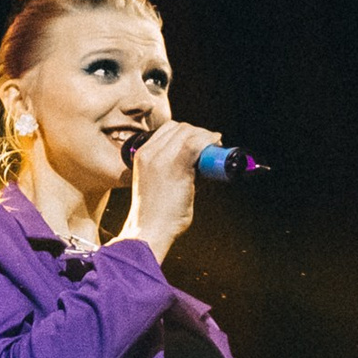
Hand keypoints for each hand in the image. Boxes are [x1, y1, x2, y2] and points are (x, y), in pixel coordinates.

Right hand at [116, 121, 221, 261]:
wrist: (148, 230)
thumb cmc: (155, 213)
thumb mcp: (155, 182)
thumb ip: (172, 169)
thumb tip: (201, 163)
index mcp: (141, 154)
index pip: (167, 129)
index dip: (187, 132)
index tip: (199, 142)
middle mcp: (149, 152)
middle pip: (181, 128)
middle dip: (200, 133)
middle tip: (212, 147)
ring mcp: (161, 158)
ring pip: (190, 133)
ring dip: (207, 138)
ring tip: (215, 150)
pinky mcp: (176, 167)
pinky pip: (196, 144)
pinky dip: (209, 142)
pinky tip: (217, 147)